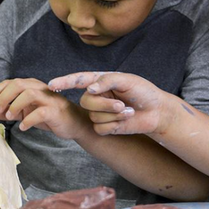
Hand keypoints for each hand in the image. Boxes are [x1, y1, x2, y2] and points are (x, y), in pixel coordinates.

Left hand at [0, 78, 87, 138]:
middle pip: (17, 84)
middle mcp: (39, 88)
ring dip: (15, 105)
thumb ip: (9, 111)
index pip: (9, 83)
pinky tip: (23, 127)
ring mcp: (48, 98)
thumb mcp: (25, 113)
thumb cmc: (48, 116)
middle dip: (3, 96)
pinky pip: (40, 112)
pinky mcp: (55, 111)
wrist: (73, 123)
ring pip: (29, 93)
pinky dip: (29, 120)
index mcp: (30, 85)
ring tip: (9, 117)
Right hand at [48, 72, 168, 135]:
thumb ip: (106, 81)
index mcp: (99, 81)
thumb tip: (89, 89)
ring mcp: (98, 112)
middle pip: (86, 102)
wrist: (157, 112)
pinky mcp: (104, 126)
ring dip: (113, 115)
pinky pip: (100, 127)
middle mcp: (96, 96)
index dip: (63, 82)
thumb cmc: (143, 92)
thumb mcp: (127, 80)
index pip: (77, 80)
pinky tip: (126, 120)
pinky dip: (114, 125)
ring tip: (128, 112)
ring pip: (93, 116)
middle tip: (122, 105)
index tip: (51, 85)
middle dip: (105, 105)